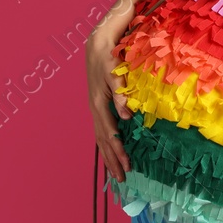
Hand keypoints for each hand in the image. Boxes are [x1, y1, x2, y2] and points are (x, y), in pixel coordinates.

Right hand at [88, 33, 132, 182]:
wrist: (98, 44)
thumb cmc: (109, 56)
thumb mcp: (115, 72)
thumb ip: (120, 94)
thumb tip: (127, 117)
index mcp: (99, 103)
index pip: (110, 134)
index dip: (118, 151)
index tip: (127, 165)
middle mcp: (95, 109)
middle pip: (103, 141)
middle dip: (112, 160)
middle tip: (122, 178)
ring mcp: (96, 109)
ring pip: (101, 138)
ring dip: (109, 156)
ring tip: (117, 174)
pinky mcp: (99, 107)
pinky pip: (102, 131)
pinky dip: (107, 145)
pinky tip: (112, 154)